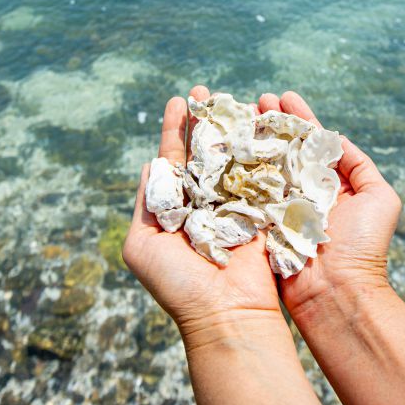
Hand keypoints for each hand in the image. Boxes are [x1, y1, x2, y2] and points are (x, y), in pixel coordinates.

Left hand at [123, 85, 281, 336]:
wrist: (226, 315)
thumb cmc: (178, 285)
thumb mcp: (141, 245)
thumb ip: (145, 202)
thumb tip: (149, 163)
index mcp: (177, 207)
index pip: (175, 159)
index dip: (175, 130)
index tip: (177, 101)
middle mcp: (205, 201)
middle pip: (204, 150)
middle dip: (203, 119)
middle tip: (203, 89)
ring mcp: (235, 203)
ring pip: (231, 155)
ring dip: (229, 125)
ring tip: (227, 96)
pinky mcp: (262, 209)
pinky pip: (259, 172)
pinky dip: (257, 146)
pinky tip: (255, 120)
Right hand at [258, 91, 401, 316]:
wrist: (338, 292)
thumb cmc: (364, 245)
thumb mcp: (380, 197)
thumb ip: (361, 164)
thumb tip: (337, 138)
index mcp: (328, 181)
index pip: (311, 140)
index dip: (298, 116)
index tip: (283, 95)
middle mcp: (302, 189)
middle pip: (283, 146)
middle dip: (270, 121)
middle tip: (256, 99)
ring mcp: (279, 203)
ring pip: (262, 162)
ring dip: (251, 137)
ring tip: (239, 114)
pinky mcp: (260, 220)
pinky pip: (246, 189)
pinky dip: (236, 168)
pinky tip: (227, 146)